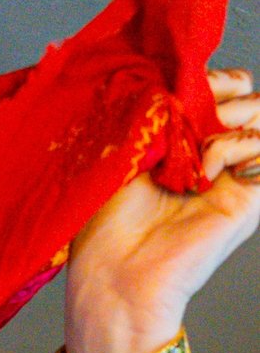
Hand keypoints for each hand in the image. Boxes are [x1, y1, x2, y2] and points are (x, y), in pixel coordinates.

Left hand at [65, 65, 259, 352]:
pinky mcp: (247, 200)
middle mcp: (213, 155)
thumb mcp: (126, 150)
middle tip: (188, 117)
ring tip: (193, 150)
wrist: (112, 279)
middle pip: (247, 95)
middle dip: (221, 91)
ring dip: (229, 118)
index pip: (222, 85)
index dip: (208, 77)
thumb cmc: (105, 226)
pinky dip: (237, 147)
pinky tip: (204, 172)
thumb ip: (156, 108)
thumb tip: (181, 73)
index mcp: (185, 140)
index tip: (178, 86)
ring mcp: (234, 176)